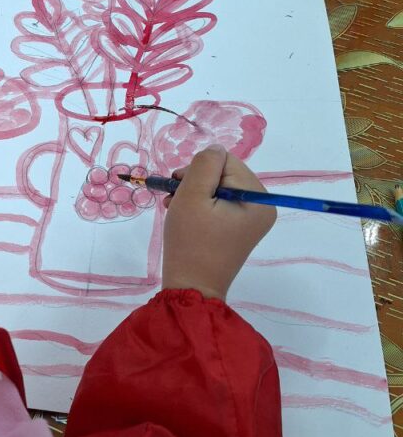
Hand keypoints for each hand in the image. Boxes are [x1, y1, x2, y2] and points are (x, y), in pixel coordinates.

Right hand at [161, 144, 275, 301]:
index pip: (227, 162)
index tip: (177, 186)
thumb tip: (215, 149)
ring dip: (195, 193)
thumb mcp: (192, 196)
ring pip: (220, 188)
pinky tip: (184, 214)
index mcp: (258, 199)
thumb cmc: (191, 242)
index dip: (200, 169)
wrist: (191, 286)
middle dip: (197, 182)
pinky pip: (221, 204)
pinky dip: (201, 205)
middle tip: (174, 197)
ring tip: (175, 207)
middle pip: (225, 174)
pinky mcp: (240, 229)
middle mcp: (263, 207)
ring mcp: (253, 220)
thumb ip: (204, 165)